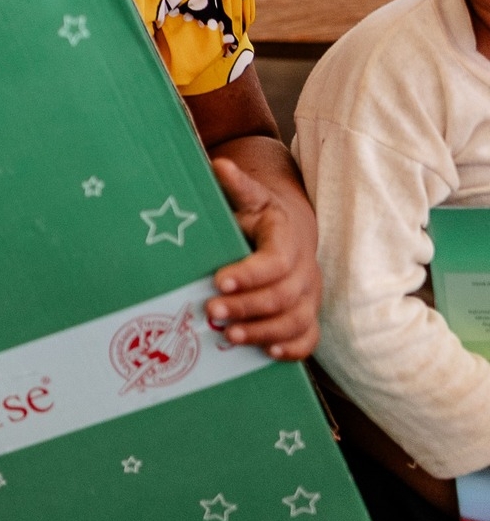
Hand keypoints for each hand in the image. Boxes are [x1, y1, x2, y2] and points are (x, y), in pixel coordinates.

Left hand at [206, 156, 320, 359]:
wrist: (289, 229)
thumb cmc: (259, 214)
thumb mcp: (250, 196)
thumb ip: (236, 186)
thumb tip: (220, 165)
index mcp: (287, 239)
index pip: (276, 262)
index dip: (250, 275)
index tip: (218, 280)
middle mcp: (304, 270)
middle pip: (283, 296)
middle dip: (248, 307)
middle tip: (211, 312)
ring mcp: (308, 295)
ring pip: (297, 320)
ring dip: (265, 332)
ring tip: (230, 336)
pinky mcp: (307, 313)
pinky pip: (309, 337)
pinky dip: (294, 349)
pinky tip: (269, 354)